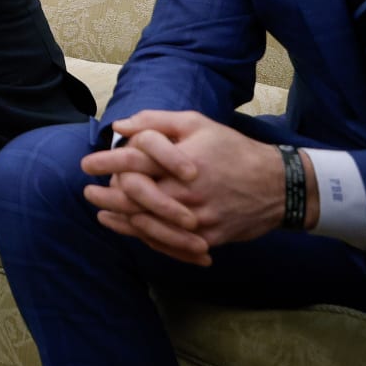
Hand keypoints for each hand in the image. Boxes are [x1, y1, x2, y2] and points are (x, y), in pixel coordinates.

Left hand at [80, 110, 290, 265]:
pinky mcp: (207, 239)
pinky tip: (130, 229)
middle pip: (133, 198)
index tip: (86, 165)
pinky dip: (145, 237)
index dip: (104, 163)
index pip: (132, 162)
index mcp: (181, 163)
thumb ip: (157, 122)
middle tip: (88, 193)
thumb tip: (120, 126)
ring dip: (119, 220)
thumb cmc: (233, 150)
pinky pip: (169, 243)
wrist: (279, 186)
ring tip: (101, 214)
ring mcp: (197, 220)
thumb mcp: (198, 124)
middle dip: (105, 196)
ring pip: (147, 225)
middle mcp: (186, 193)